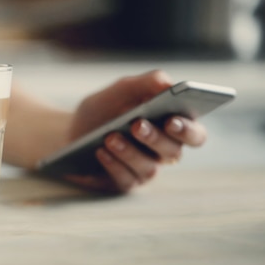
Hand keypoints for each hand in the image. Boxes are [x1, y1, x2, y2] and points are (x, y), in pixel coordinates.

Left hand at [65, 70, 206, 192]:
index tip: (172, 119)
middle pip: (173, 151)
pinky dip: (113, 164)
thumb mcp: (120, 91)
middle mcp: (163, 151)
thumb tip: (166, 82)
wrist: (70, 131)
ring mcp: (145, 169)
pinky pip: (125, 179)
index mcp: (171, 127)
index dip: (187, 129)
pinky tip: (101, 151)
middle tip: (137, 125)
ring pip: (149, 167)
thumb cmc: (103, 110)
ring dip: (129, 151)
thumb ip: (144, 83)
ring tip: (111, 136)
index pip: (194, 133)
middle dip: (156, 138)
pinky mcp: (125, 182)